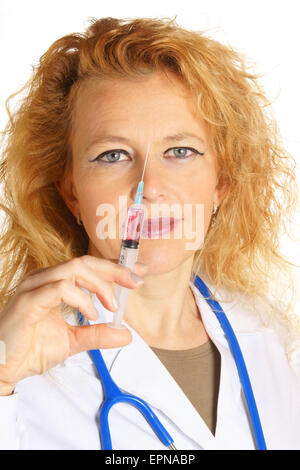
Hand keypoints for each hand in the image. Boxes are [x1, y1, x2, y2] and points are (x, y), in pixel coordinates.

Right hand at [0, 255, 147, 394]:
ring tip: (112, 305)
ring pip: (74, 269)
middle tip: (135, 281)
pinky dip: (81, 298)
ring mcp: (35, 287)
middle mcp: (44, 279)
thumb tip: (126, 334)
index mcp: (54, 283)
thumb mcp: (73, 341)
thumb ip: (97, 335)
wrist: (4, 368)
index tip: (138, 272)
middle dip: (114, 270)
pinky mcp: (29, 300)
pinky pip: (61, 288)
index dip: (114, 267)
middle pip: (84, 262)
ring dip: (100, 285)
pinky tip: (91, 314)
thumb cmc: (31, 349)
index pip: (88, 266)